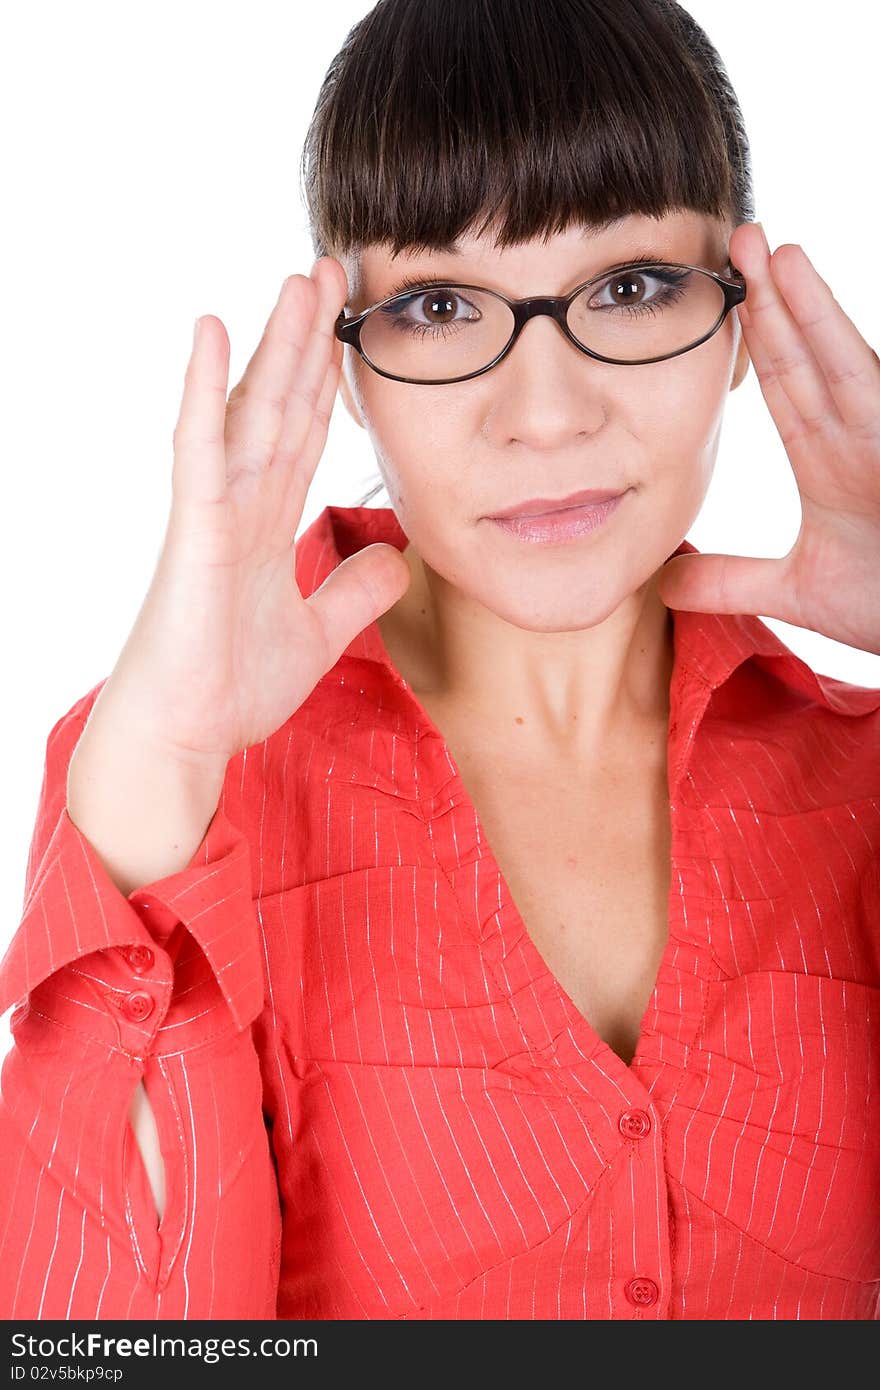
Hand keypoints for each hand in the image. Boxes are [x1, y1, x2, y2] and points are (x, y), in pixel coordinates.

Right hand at [91, 258, 410, 767]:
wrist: (185, 738)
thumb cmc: (230, 688)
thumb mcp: (319, 634)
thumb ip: (354, 592)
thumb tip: (397, 557)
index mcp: (269, 524)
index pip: (306, 434)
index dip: (329, 378)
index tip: (352, 322)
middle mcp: (243, 504)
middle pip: (283, 405)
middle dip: (310, 339)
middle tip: (332, 269)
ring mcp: (215, 511)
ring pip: (251, 411)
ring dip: (275, 344)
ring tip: (297, 279)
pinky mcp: (194, 531)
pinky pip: (200, 449)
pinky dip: (206, 393)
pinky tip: (211, 333)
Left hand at [655, 222, 879, 655]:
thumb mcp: (795, 592)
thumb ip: (730, 580)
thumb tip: (662, 581)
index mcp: (829, 458)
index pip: (784, 381)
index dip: (753, 333)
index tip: (716, 285)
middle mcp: (860, 439)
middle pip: (809, 355)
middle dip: (773, 297)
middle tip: (736, 235)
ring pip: (848, 367)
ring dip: (817, 314)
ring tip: (783, 257)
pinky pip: (878, 402)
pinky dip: (858, 371)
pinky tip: (829, 323)